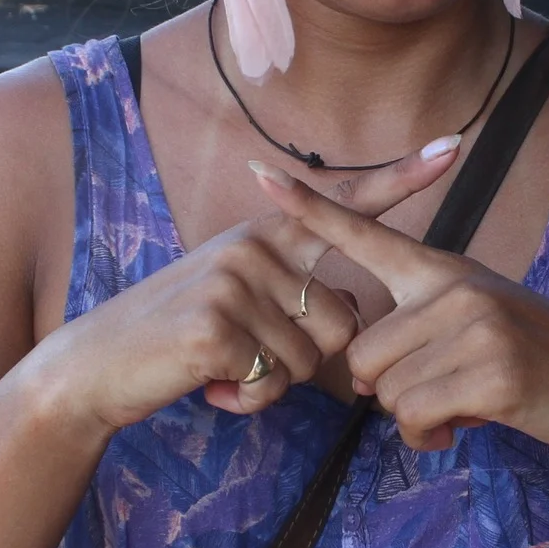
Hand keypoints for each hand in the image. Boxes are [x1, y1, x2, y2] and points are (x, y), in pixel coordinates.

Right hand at [40, 139, 464, 431]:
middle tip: (243, 356)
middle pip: (343, 322)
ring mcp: (234, 282)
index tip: (451, 149)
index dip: (400, 179)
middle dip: (304, 362)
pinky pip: (274, 382)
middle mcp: (253, 246)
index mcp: (264, 234)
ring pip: (312, 360)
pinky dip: (247, 398)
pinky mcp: (217, 325)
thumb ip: (288, 291)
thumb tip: (346, 317)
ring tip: (222, 366)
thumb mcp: (233, 296)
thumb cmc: (174, 338)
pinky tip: (208, 382)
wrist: (97, 366)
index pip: (341, 206)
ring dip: (273, 383)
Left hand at [249, 160, 548, 476]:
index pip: (366, 235)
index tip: (258, 173)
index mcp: (445, 271)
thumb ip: (420, 331)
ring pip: (385, 393)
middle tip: (444, 391)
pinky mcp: (492, 372)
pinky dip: (433, 436)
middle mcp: (455, 288)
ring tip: (465, 404)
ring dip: (416, 417)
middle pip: (361, 356)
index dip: (309, 209)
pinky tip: (469, 424)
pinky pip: (416, 418)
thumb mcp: (479, 324)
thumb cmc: (539, 362)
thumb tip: (364, 377)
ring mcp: (476, 327)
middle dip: (390, 391)